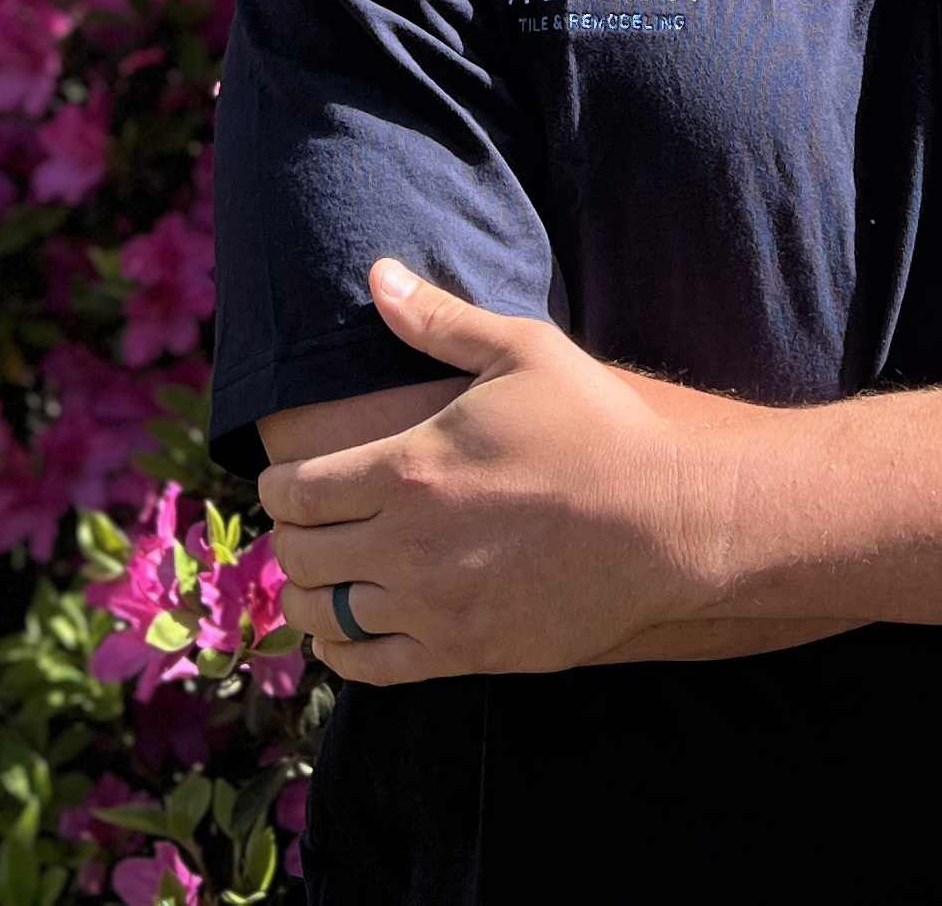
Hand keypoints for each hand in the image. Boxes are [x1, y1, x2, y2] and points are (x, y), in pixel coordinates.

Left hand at [264, 261, 714, 684]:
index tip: (284, 479)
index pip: (295, 490)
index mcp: (408, 468)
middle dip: (290, 536)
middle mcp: (405, 545)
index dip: (275, 485)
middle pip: (299, 554)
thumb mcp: (522, 351)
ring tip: (321, 576)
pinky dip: (341, 653)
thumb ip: (440, 319)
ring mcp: (433, 606)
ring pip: (322, 616)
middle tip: (306, 523)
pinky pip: (368, 668)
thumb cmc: (595, 427)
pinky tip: (347, 632)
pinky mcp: (463, 653)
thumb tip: (376, 273)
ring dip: (308, 595)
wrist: (666, 521)